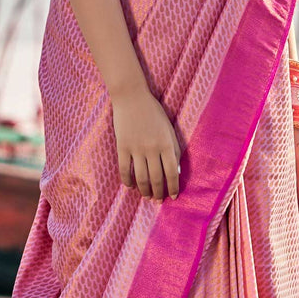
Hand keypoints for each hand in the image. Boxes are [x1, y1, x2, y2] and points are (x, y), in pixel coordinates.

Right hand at [111, 82, 181, 201]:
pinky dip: (127, 181)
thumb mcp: (169, 130)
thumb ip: (174, 150)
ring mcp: (136, 149)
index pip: (172, 173)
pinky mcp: (122, 147)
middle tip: (158, 201)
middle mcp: (152, 149)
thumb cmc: (154, 113)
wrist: (131, 96)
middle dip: (158, 193)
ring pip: (141, 178)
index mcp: (166, 144)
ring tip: (146, 196)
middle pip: (157, 179)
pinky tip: (131, 187)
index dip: (173, 187)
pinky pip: (124, 170)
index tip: (173, 196)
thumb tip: (176, 172)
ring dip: (144, 191)